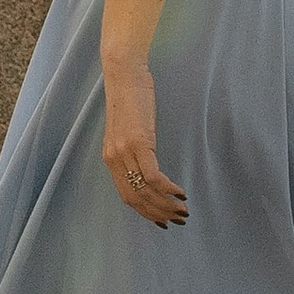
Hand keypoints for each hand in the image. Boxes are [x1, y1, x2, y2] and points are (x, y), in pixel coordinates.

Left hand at [101, 64, 187, 227]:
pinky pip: (154, 176)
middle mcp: (114, 159)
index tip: (162, 221)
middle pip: (136, 199)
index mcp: (110, 158)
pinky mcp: (139, 142)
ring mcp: (125, 152)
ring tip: (183, 210)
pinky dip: (168, 188)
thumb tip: (146, 163)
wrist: (124, 72)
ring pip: (145, 192)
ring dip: (166, 205)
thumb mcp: (127, 127)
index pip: (127, 196)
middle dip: (158, 214)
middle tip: (178, 220)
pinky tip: (180, 191)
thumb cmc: (130, 95)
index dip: (145, 213)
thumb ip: (132, 147)